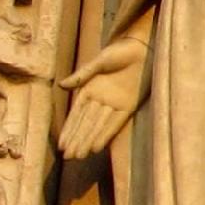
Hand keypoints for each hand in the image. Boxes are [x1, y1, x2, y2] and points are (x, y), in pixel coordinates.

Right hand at [59, 37, 148, 158]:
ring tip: (79, 156)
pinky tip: (97, 146)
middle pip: (86, 124)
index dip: (69, 129)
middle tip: (68, 157)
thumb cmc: (119, 51)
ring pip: (98, 126)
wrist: (143, 47)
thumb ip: (82, 75)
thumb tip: (61, 85)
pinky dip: (106, 134)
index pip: (77, 114)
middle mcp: (101, 99)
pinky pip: (115, 122)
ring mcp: (115, 103)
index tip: (62, 144)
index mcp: (90, 90)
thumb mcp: (99, 61)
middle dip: (77, 140)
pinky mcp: (130, 105)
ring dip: (88, 141)